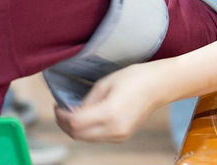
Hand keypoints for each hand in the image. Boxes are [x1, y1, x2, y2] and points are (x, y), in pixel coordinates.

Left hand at [54, 63, 169, 141]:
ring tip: (72, 112)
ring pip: (86, 139)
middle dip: (64, 124)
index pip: (75, 123)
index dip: (61, 115)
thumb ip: (87, 100)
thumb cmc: (134, 78)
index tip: (57, 105)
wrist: (159, 85)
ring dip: (75, 128)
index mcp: (109, 113)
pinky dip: (87, 130)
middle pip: (78, 135)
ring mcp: (119, 136)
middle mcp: (114, 130)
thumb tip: (73, 111)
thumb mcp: (105, 83)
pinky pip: (97, 137)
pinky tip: (86, 117)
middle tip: (61, 109)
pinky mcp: (123, 136)